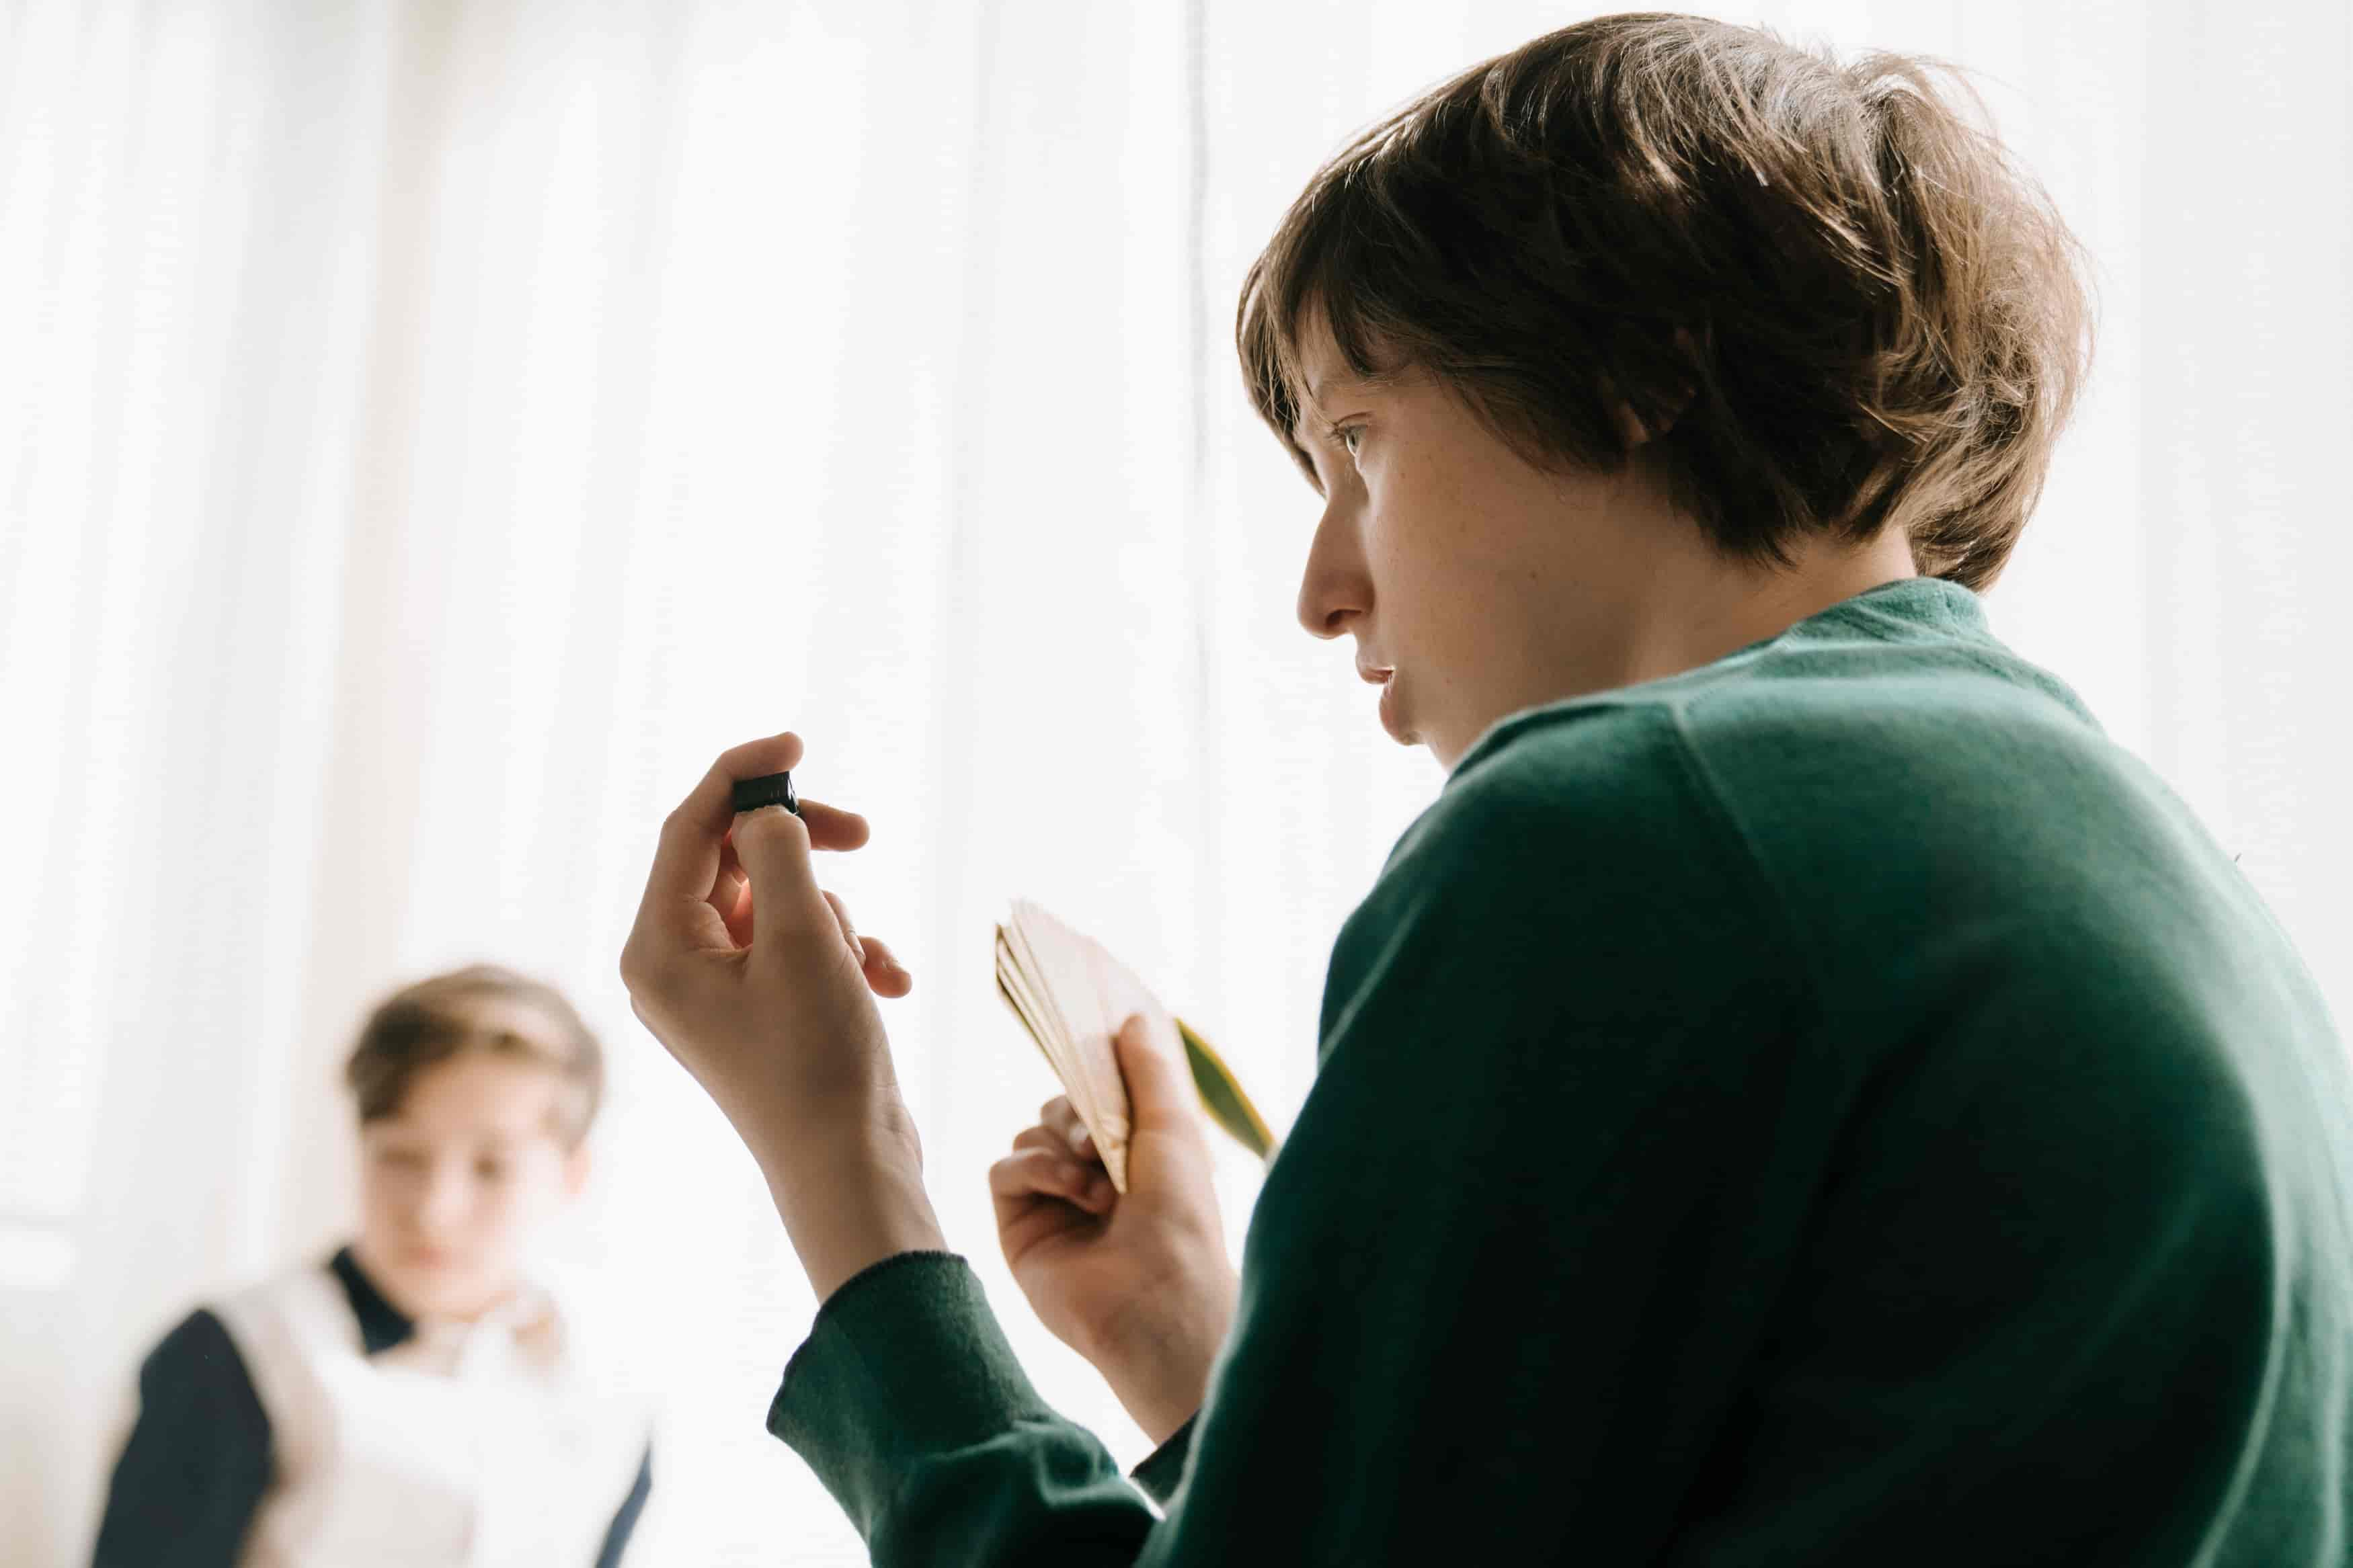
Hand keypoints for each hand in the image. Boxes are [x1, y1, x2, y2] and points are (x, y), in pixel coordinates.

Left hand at [619, 730, 944, 1297]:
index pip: (689, 828)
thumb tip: (763, 814)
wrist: (848, 1168)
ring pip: (779, 902)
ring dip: (836, 915)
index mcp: (656, 948)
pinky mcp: (758, 1011)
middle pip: (734, 859)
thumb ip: (780, 855)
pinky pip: (797, 946)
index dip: (741, 774)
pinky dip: (844, 951)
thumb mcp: (804, 938)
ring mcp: (715, 992)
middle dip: (803, 848)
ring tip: (866, 964)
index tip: (797, 742)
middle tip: (863, 832)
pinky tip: (887, 982)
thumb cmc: (818, 1062)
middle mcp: (672, 966)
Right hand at [990, 1015, 1237, 1445]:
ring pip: (1029, 1133)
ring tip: (1100, 1183)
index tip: (1091, 1048)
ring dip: (1063, 1146)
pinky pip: (1005, 1169)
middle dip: (1078, 1113)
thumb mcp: (1173, 1127)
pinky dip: (1037, 1169)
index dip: (1093, 1076)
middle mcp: (1090, 1177)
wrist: (1159, 1295)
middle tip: (1104, 1141)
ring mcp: (1053, 1204)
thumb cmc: (1181, 1216)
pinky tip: (1075, 1193)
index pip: (1096, 1097)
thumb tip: (1132, 1018)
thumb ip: (1148, 1070)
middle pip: (1056, 1108)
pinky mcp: (1020, 1228)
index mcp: (1132, 1154)